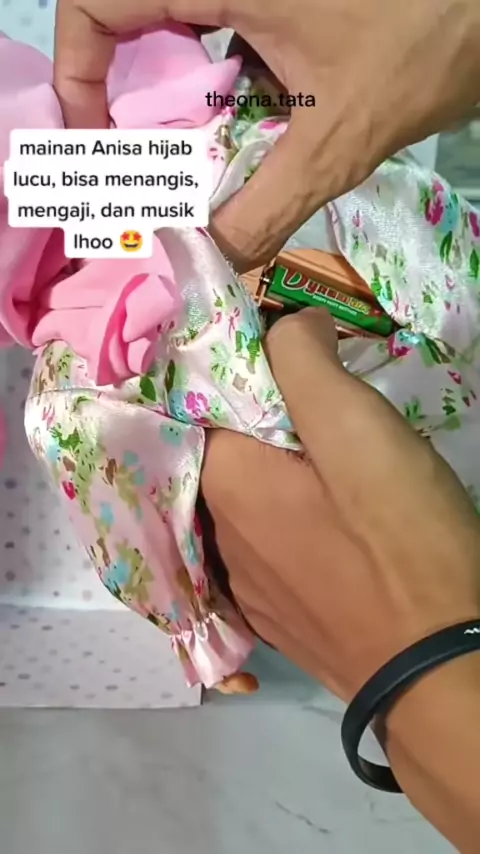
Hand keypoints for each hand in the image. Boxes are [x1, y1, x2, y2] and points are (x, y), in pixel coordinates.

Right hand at [54, 0, 479, 268]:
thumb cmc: (424, 46)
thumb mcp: (337, 140)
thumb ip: (265, 208)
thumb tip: (212, 262)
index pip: (99, 2)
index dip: (78, 71)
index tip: (97, 137)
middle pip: (130, 19)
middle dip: (119, 95)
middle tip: (136, 165)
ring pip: (174, 29)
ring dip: (167, 98)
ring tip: (180, 164)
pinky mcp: (278, 0)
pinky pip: (218, 32)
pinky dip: (211, 88)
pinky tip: (235, 136)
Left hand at [201, 308, 479, 700]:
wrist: (435, 669)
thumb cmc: (400, 541)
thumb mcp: (358, 429)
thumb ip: (306, 361)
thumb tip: (286, 326)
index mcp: (223, 479)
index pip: (213, 395)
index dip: (255, 368)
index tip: (305, 360)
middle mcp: (217, 532)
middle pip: (235, 448)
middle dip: (279, 421)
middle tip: (342, 417)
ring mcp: (246, 583)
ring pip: (257, 500)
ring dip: (293, 475)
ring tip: (350, 477)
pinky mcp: (277, 615)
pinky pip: (275, 547)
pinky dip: (299, 524)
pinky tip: (344, 532)